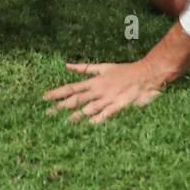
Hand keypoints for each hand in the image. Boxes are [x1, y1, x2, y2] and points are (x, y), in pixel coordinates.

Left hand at [43, 60, 167, 123]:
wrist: (145, 74)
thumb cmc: (124, 70)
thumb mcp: (103, 67)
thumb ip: (85, 68)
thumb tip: (67, 65)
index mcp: (94, 81)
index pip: (72, 88)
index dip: (57, 93)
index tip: (44, 98)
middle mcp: (98, 90)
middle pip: (76, 99)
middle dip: (61, 106)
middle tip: (47, 113)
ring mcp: (108, 98)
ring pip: (89, 107)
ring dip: (77, 114)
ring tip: (64, 121)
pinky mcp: (119, 104)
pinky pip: (107, 112)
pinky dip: (98, 117)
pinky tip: (90, 123)